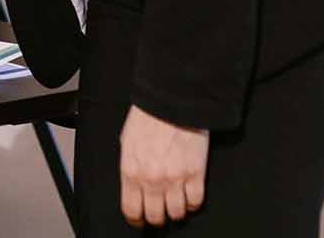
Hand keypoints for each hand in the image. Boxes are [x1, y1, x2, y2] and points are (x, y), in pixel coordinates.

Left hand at [118, 104, 208, 226]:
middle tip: (159, 213)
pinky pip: (196, 202)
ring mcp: (175, 178)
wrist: (172, 102)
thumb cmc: (148, 118)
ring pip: (177, 213)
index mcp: (131, 171)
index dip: (136, 219)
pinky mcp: (195, 173)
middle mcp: (152, 179)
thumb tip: (132, 184)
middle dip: (156, 217)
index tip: (139, 220)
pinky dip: (193, 203)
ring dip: (176, 211)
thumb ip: (129, 167)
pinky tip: (190, 196)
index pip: (131, 210)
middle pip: (155, 216)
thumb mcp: (127, 143)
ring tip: (175, 203)